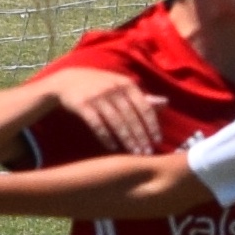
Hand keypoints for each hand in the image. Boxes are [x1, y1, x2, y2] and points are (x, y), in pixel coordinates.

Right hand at [47, 67, 165, 155]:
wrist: (68, 80)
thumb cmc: (101, 86)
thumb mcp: (121, 87)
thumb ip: (142, 97)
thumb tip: (166, 103)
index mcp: (126, 84)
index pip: (144, 107)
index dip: (152, 125)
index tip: (157, 141)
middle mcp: (113, 88)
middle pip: (131, 117)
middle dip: (140, 136)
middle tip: (147, 153)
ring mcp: (97, 96)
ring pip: (116, 122)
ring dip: (126, 140)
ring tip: (134, 154)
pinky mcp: (82, 104)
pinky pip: (97, 124)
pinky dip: (106, 137)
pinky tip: (113, 148)